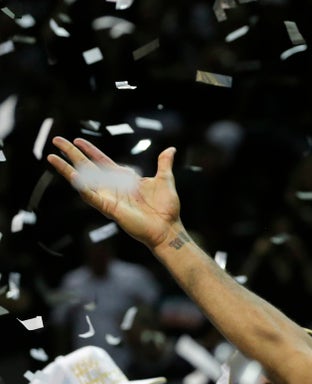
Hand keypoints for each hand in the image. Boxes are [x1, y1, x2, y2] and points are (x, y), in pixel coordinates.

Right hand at [47, 137, 180, 248]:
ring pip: (83, 180)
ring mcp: (108, 197)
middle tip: (56, 140)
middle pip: (87, 166)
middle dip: (72, 154)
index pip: (102, 161)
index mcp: (124, 179)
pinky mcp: (109, 208)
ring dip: (67, 169)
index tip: (78, 140)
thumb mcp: (165, 180)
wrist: (168, 228)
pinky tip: (71, 176)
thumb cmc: (167, 208)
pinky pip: (91, 196)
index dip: (90, 150)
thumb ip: (163, 164)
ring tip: (52, 158)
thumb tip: (170, 149)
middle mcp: (113, 187)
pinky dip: (81, 187)